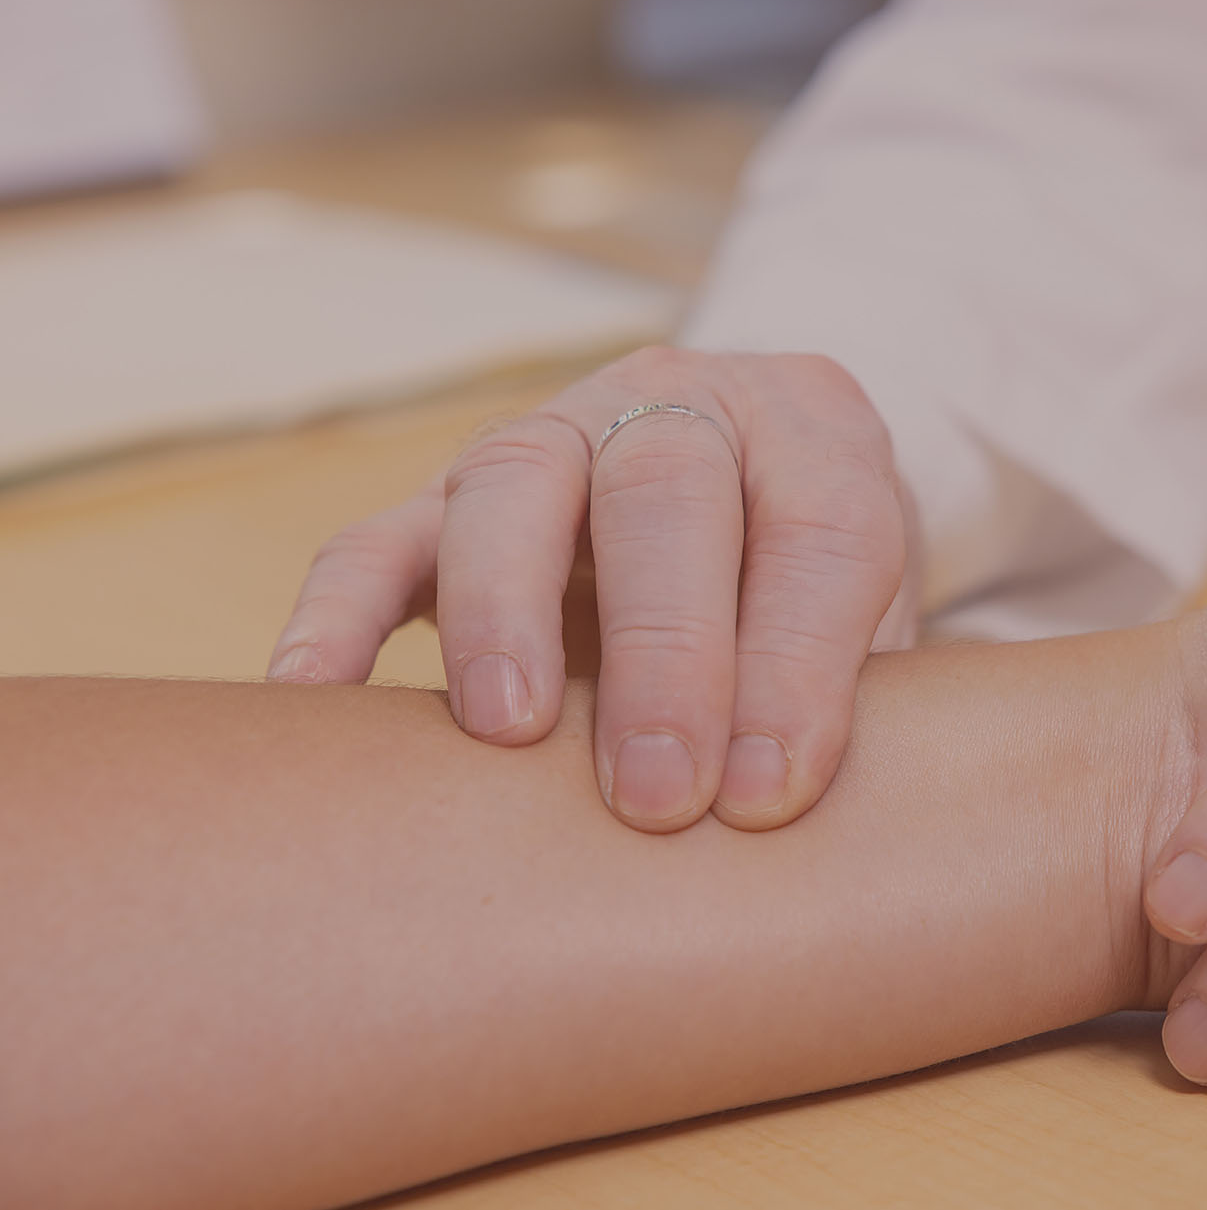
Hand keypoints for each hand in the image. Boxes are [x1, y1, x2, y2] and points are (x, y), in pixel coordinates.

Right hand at [268, 347, 919, 831]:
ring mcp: (553, 444)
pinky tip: (314, 694)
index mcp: (812, 434)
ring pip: (510, 490)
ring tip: (505, 732)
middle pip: (667, 490)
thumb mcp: (873, 620)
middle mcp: (680, 407)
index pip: (822, 529)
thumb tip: (788, 817)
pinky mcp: (446, 502)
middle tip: (661, 796)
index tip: (768, 795)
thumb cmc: (816, 593)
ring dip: (506, 612)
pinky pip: (375, 545)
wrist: (748, 494)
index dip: (800, 664)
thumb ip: (850, 692)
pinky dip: (338, 615)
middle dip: (667, 652)